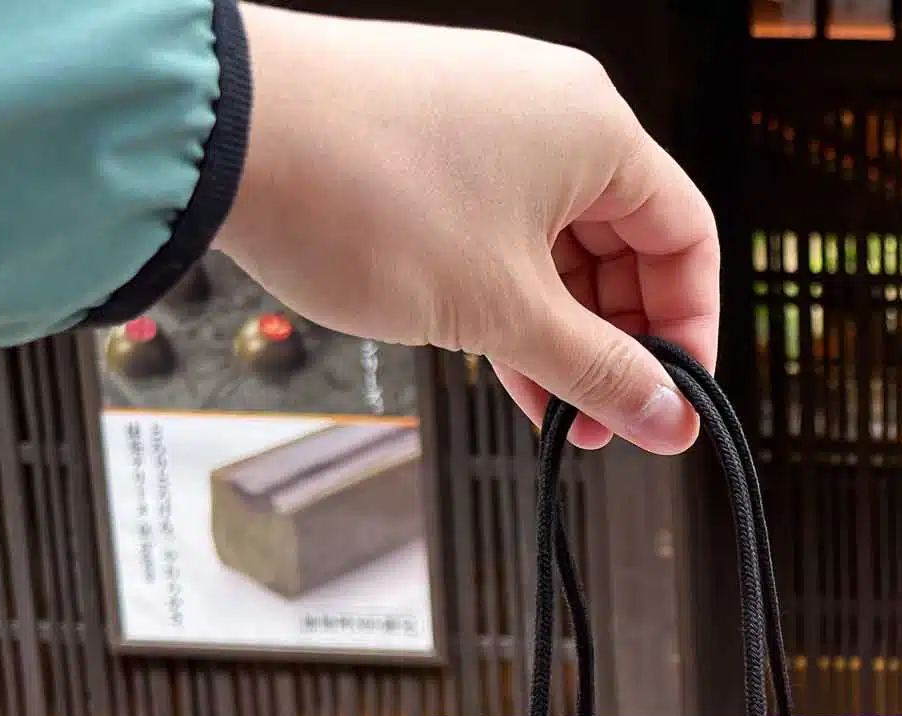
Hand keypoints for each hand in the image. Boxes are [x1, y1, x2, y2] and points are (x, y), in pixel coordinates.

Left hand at [214, 4, 715, 452]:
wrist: (214, 132)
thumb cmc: (366, 195)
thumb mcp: (504, 311)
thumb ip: (598, 371)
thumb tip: (666, 416)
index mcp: (597, 128)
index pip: (687, 238)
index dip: (687, 331)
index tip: (666, 402)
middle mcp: (549, 109)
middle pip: (624, 243)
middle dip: (615, 342)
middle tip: (600, 420)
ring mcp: (483, 116)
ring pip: (555, 243)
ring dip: (557, 331)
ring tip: (544, 408)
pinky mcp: (425, 135)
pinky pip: (497, 225)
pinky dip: (504, 293)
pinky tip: (492, 356)